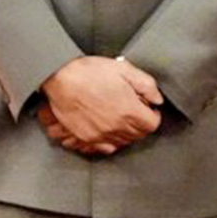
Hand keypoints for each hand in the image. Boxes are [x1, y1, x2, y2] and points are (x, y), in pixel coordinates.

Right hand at [39, 56, 162, 155]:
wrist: (59, 77)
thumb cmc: (88, 71)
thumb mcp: (123, 69)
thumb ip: (146, 85)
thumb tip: (157, 99)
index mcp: (129, 111)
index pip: (152, 124)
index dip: (151, 113)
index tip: (146, 107)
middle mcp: (116, 127)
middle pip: (138, 135)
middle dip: (139, 123)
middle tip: (132, 110)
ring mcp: (100, 135)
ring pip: (122, 142)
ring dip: (125, 133)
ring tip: (119, 119)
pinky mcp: (85, 137)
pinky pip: (103, 148)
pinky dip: (108, 142)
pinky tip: (106, 131)